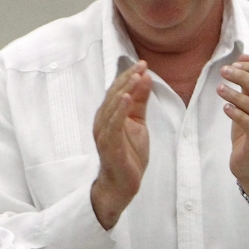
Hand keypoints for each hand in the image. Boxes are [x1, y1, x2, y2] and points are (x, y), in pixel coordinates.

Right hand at [91, 61, 150, 228]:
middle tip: (142, 65)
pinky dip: (119, 110)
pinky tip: (127, 98)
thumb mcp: (138, 123)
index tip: (143, 63)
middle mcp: (103, 121)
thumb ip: (141, 102)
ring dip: (124, 90)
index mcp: (109, 115)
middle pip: (114, 95)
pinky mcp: (109, 145)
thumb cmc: (128, 154)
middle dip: (128, 79)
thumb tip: (145, 77)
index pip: (118, 90)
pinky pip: (113, 124)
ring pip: (112, 107)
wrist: (122, 185)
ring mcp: (104, 133)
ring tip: (136, 77)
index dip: (130, 76)